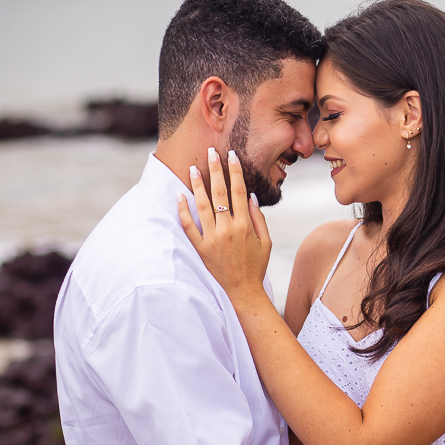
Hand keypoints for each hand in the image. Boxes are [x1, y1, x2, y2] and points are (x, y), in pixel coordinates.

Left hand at [178, 147, 271, 306]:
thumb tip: (251, 196)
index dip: (235, 171)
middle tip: (209, 152)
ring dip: (197, 185)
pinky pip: (188, 226)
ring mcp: (212, 239)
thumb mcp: (265, 242)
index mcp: (245, 226)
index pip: (239, 191)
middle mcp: (227, 229)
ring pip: (202, 206)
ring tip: (192, 168)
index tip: (231, 155)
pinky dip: (183, 210)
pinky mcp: (200, 249)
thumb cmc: (255, 267)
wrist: (242, 293)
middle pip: (219, 193)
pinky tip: (179, 196)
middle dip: (214, 170)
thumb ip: (259, 218)